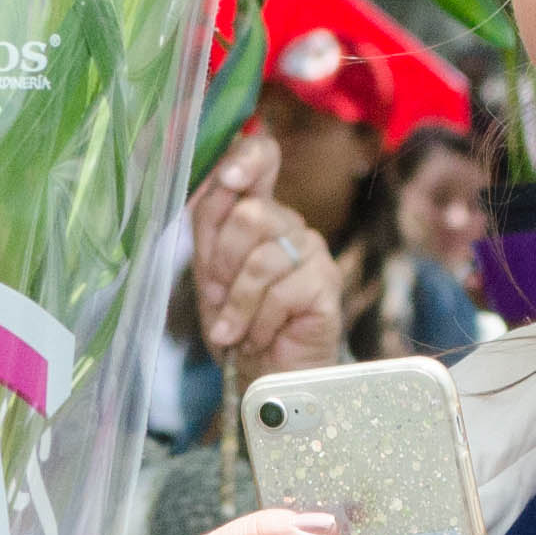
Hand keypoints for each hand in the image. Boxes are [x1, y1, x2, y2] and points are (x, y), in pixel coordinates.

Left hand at [187, 128, 344, 378]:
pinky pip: (281, 292)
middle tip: (217, 300)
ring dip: (237, 304)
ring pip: (261, 259)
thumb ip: (210, 226)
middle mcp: (290, 224)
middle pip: (249, 215)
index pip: (263, 157)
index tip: (230, 179)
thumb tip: (223, 181)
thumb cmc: (237, 325)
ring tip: (235, 330)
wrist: (263, 377)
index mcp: (259, 212)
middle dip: (221, 265)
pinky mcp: (327, 283)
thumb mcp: (209, 272)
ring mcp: (313, 251)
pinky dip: (258, 322)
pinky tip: (257, 337)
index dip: (248, 158)